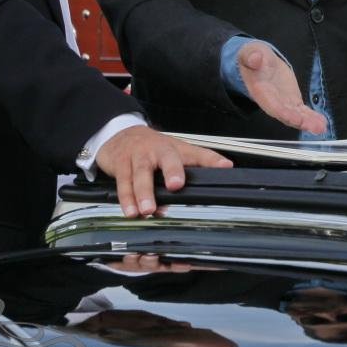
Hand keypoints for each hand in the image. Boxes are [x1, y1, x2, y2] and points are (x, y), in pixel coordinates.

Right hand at [95, 126, 231, 218]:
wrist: (121, 134)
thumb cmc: (154, 149)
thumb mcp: (176, 155)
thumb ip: (194, 171)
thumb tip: (209, 187)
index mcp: (177, 149)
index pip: (199, 153)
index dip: (212, 160)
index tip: (225, 167)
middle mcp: (159, 150)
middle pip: (167, 158)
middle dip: (172, 170)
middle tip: (176, 185)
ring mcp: (139, 155)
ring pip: (141, 173)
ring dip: (144, 193)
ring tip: (148, 210)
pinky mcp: (121, 163)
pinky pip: (123, 182)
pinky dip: (126, 199)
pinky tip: (131, 212)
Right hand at [237, 40, 327, 134]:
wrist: (259, 61)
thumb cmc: (253, 57)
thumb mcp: (250, 53)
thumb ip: (251, 57)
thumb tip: (255, 58)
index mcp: (261, 91)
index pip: (272, 105)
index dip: (284, 113)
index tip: (295, 119)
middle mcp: (272, 101)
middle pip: (286, 115)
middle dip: (300, 122)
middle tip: (315, 127)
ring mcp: (284, 102)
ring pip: (296, 115)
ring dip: (309, 122)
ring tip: (321, 127)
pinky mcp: (292, 100)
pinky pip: (302, 110)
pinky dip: (312, 116)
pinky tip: (322, 122)